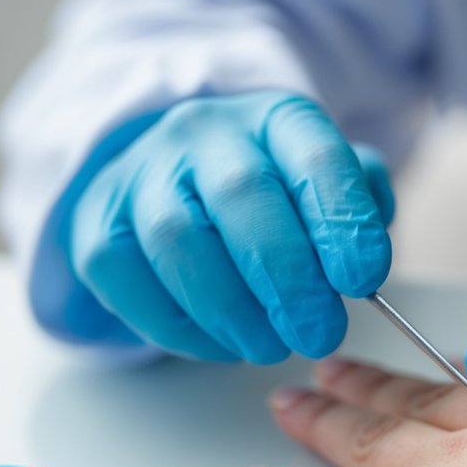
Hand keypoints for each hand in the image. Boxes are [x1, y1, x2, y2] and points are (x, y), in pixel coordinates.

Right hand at [69, 91, 393, 361]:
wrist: (178, 182)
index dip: (342, 221)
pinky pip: (131, 281)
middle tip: (320, 333)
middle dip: (287, 278)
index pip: (315, 157)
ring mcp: (142, 176)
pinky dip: (182, 327)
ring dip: (232, 310)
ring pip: (177, 241)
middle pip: (242, 198)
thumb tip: (367, 249)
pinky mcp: (99, 229)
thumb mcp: (329, 186)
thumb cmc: (273, 197)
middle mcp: (203, 134)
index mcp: (275, 119)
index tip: (365, 279)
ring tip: (271, 347)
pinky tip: (224, 344)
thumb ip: (360, 207)